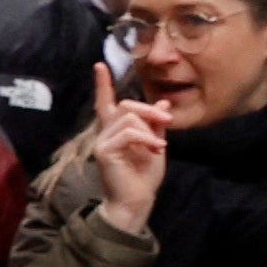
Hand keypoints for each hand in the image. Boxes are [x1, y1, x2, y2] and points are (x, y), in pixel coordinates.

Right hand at [87, 68, 166, 226]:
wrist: (136, 201)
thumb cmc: (144, 176)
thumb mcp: (155, 145)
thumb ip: (156, 124)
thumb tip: (163, 102)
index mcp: (116, 131)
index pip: (107, 103)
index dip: (103, 85)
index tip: (100, 65)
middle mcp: (105, 133)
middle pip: (125, 105)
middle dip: (148, 109)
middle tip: (167, 120)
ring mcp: (102, 141)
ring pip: (129, 118)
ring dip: (149, 129)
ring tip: (158, 146)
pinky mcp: (104, 151)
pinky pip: (129, 133)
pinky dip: (146, 138)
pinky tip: (155, 149)